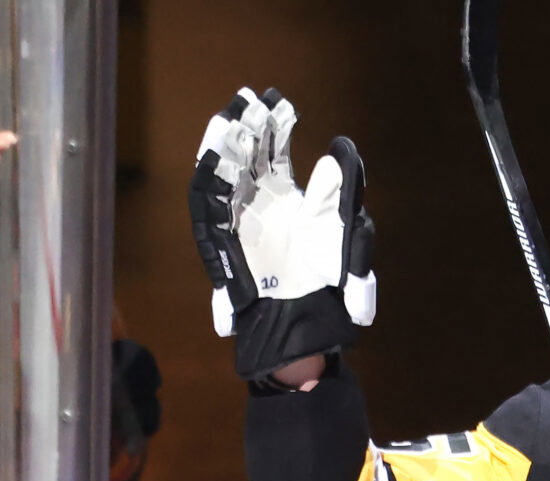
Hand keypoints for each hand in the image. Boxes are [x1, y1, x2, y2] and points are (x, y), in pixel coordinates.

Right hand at [189, 86, 375, 380]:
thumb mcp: (338, 227)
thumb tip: (340, 148)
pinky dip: (210, 182)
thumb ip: (339, 190)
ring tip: (232, 120)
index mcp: (285, 195)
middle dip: (247, 127)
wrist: (309, 312)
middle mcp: (258, 201)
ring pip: (225, 174)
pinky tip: (215, 158)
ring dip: (226, 147)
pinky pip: (210, 208)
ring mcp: (239, 218)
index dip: (275, 127)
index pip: (275, 151)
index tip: (279, 102)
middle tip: (249, 99)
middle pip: (247, 155)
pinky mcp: (224, 239)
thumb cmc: (327, 273)